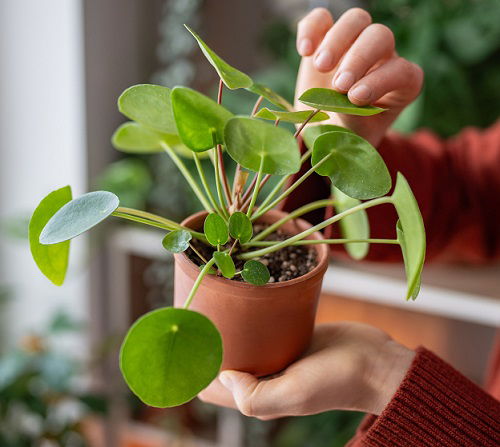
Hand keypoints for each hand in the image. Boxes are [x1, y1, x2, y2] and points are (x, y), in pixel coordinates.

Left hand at [198, 322, 414, 418]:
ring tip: (210, 304)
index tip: (180, 346)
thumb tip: (224, 376)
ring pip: (242, 342)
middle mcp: (263, 375)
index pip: (212, 388)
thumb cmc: (336, 382)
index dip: (193, 372)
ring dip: (226, 329)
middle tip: (192, 316)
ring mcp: (276, 353)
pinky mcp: (290, 334)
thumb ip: (254, 396)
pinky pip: (263, 327)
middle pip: (223, 361)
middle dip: (206, 345)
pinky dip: (250, 319)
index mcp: (257, 395)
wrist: (374, 362)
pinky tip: (242, 301)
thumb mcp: (295, 395)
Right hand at [295, 8, 423, 146]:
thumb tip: (344, 98)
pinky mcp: (326, 39)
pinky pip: (322, 18)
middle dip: (359, 58)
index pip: (401, 71)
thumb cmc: (346, 137)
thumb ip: (355, 118)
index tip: (354, 98)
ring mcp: (354, 44)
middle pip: (380, 36)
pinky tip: (305, 52)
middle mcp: (383, 57)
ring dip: (338, 39)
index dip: (380, 81)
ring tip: (320, 66)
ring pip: (356, 20)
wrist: (323, 132)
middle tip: (338, 85)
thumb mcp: (354, 137)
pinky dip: (312, 29)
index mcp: (401, 83)